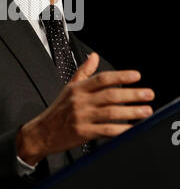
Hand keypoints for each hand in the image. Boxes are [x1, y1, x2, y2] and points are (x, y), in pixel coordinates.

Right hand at [16, 53, 154, 164]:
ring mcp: (82, 117)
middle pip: (110, 95)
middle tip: (148, 94)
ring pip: (111, 112)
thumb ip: (84, 71)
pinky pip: (106, 130)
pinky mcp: (83, 133)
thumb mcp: (68, 87)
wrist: (41, 132)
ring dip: (131, 111)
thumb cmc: (57, 110)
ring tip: (146, 111)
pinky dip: (120, 130)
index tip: (136, 76)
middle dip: (132, 94)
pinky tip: (131, 128)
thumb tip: (94, 56)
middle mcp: (80, 101)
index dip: (120, 76)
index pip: (102, 78)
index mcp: (78, 88)